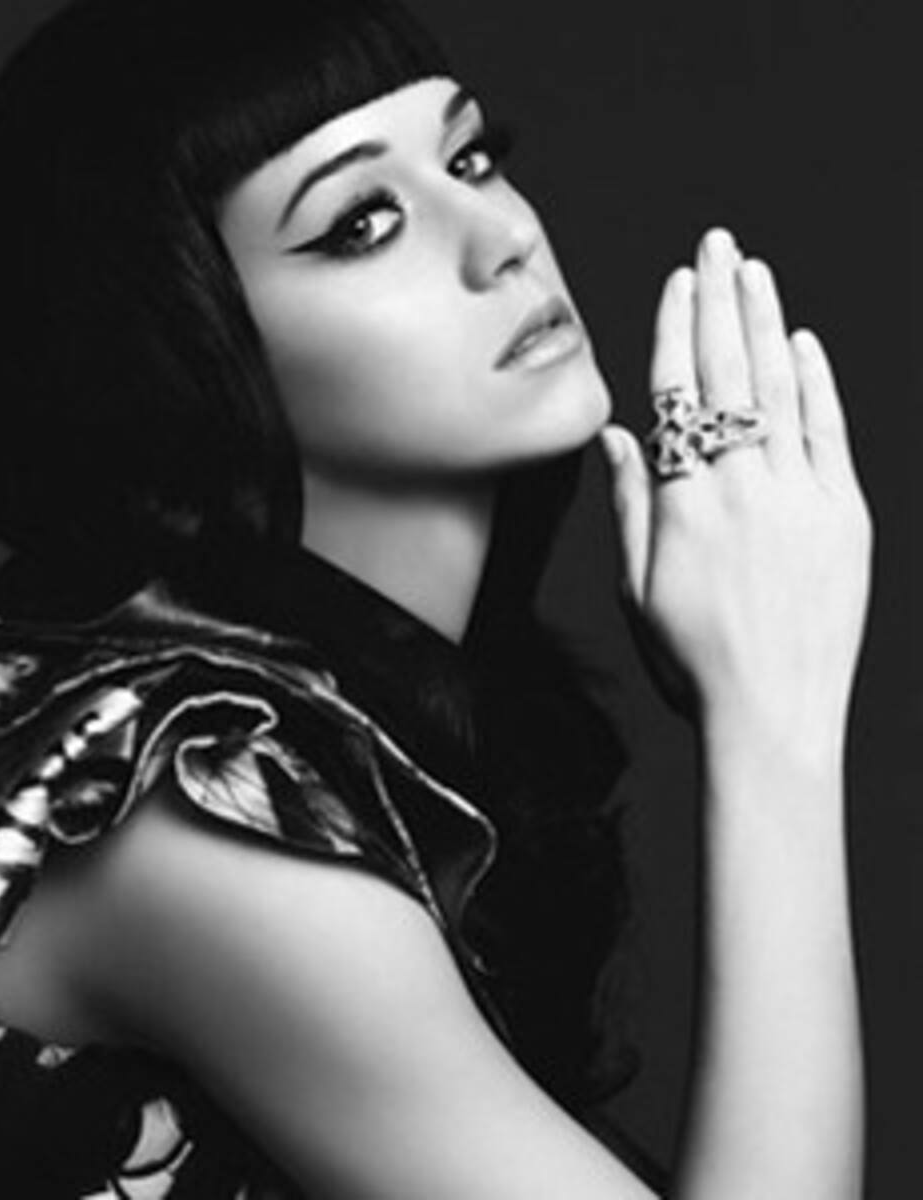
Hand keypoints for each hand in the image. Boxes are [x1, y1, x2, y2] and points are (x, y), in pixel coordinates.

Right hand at [601, 229, 871, 746]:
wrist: (773, 717)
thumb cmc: (693, 661)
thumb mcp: (637, 589)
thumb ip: (630, 505)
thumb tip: (619, 436)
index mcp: (686, 502)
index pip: (677, 393)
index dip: (674, 331)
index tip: (677, 283)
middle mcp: (743, 485)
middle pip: (729, 373)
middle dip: (720, 301)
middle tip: (718, 243)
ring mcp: (801, 496)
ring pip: (781, 389)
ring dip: (766, 323)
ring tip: (755, 271)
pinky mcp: (845, 516)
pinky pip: (829, 433)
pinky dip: (818, 384)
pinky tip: (803, 345)